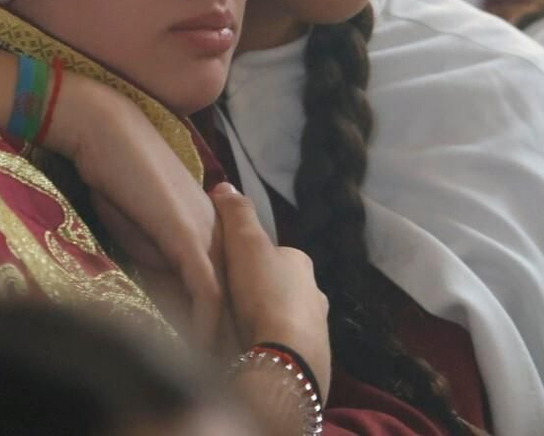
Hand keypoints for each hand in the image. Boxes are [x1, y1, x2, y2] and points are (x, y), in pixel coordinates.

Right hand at [51, 79, 222, 348]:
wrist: (108, 134)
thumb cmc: (119, 175)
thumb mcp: (140, 229)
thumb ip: (158, 257)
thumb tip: (165, 290)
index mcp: (210, 228)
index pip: (226, 283)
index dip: (227, 317)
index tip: (223, 348)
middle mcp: (219, 231)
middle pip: (237, 293)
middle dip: (233, 331)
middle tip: (228, 366)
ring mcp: (208, 232)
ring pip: (227, 295)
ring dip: (222, 334)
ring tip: (217, 366)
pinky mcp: (188, 235)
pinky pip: (205, 288)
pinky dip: (204, 321)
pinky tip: (198, 347)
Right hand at [213, 182, 330, 397]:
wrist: (285, 356)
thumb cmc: (263, 294)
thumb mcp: (245, 244)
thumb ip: (237, 214)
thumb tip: (224, 184)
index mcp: (301, 263)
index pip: (274, 255)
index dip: (249, 262)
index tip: (229, 274)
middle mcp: (316, 292)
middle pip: (282, 289)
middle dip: (261, 295)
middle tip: (232, 308)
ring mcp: (319, 328)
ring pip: (288, 319)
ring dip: (269, 323)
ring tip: (241, 334)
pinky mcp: (314, 359)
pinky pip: (290, 347)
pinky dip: (276, 347)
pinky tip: (257, 354)